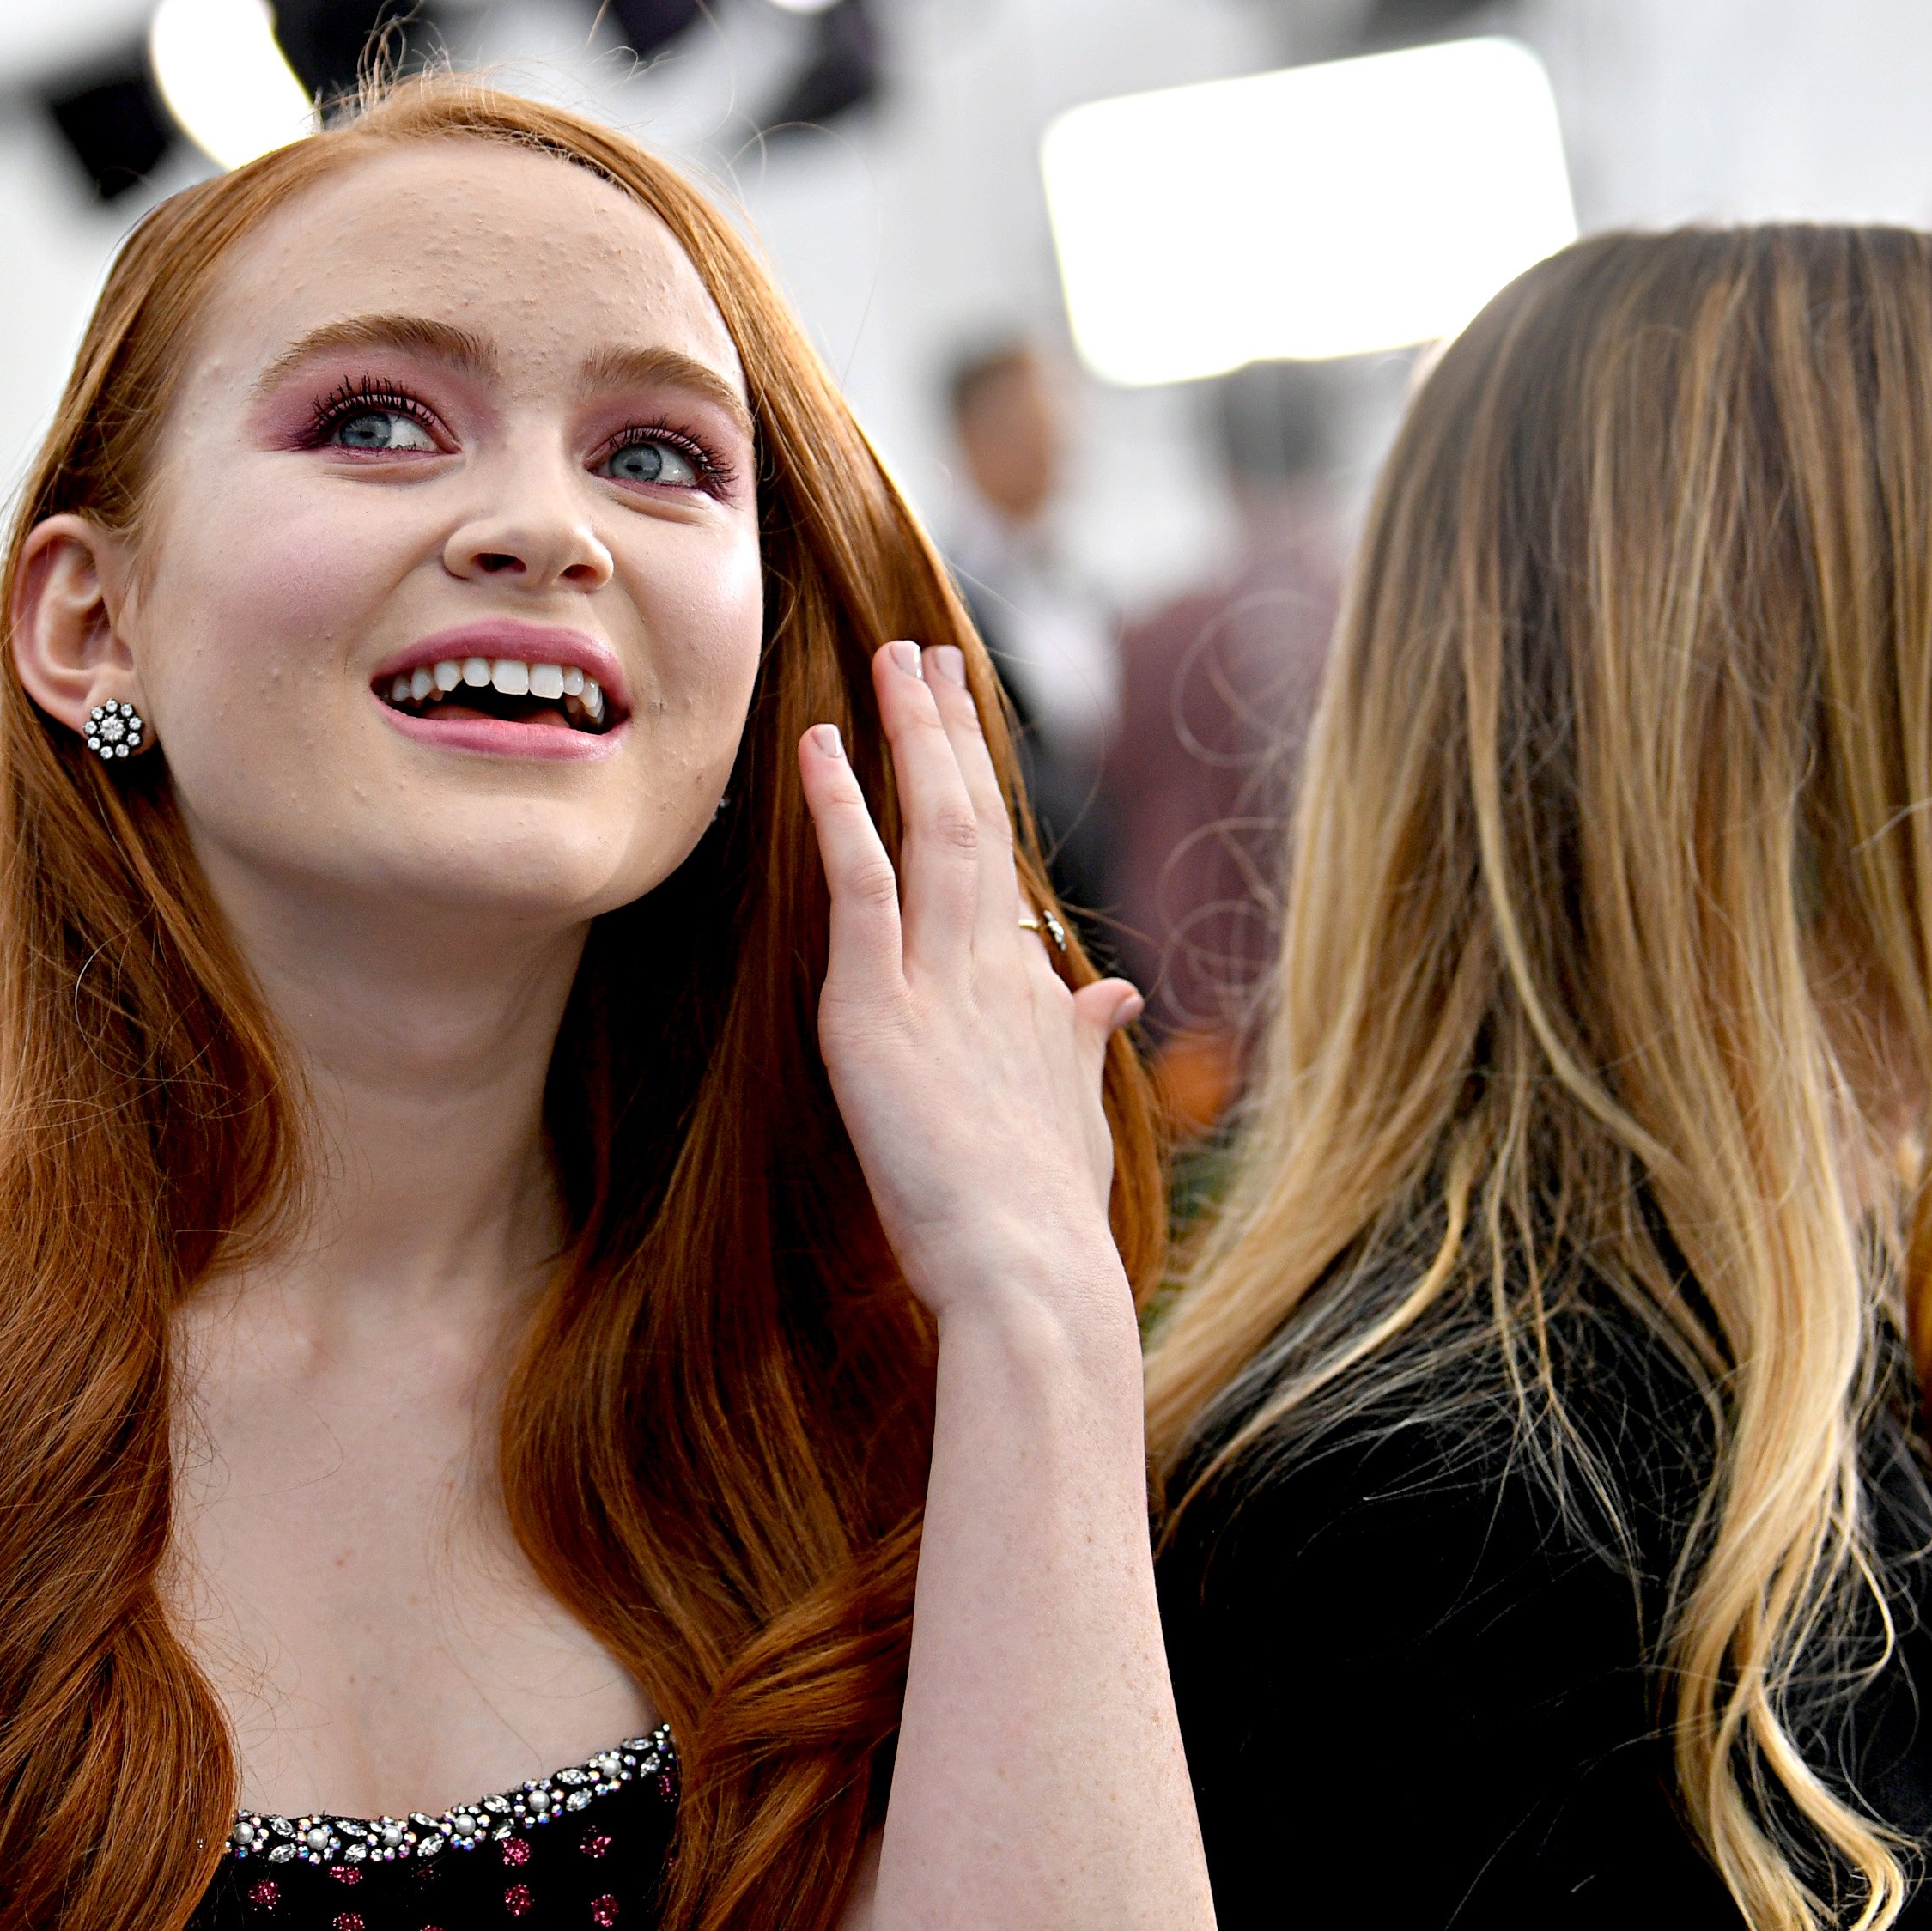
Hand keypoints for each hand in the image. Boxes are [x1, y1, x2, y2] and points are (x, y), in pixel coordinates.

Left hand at [798, 639, 1143, 1330]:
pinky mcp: (878, 1008)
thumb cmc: (1044, 1225)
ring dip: (911, 738)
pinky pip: (860, 883)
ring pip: (931, 827)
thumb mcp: (1071, 1118)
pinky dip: (840, 810)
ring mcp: (939, 981)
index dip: (976, 786)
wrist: (1030, 1277)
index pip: (998, 867)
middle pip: (972, 820)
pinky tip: (818, 746)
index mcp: (1032, 995)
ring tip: (892, 660)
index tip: (962, 723)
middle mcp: (994, 969)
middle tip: (926, 653)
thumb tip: (1113, 993)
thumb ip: (1083, 1043)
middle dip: (949, 732)